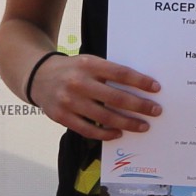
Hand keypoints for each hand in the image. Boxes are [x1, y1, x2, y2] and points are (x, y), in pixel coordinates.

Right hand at [29, 52, 161, 140]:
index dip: (140, 82)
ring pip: (105, 117)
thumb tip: (140, 88)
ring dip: (128, 123)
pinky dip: (106, 133)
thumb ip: (108, 73)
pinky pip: (89, 130)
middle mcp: (79, 82)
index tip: (156, 88)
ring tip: (143, 126)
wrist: (38, 76)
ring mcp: (69, 101)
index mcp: (89, 64)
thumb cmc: (72, 70)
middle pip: (116, 98)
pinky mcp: (62, 117)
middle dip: (140, 106)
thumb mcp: (89, 62)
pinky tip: (119, 133)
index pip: (120, 73)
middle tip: (156, 111)